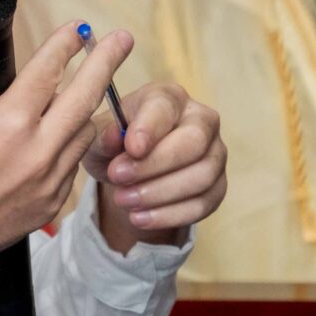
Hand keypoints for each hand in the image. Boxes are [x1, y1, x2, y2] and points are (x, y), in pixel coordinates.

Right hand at [0, 24, 130, 299]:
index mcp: (7, 123)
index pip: (49, 71)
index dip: (67, 43)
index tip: (79, 29)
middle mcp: (36, 152)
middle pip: (86, 96)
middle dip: (106, 62)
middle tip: (122, 40)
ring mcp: (47, 183)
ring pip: (84, 133)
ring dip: (82, 109)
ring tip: (74, 95)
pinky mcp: (48, 206)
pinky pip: (72, 166)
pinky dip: (67, 146)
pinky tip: (51, 140)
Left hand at [86, 83, 226, 252]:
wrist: (128, 172)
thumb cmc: (114, 144)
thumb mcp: (97, 136)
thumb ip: (103, 135)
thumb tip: (113, 137)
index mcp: (168, 97)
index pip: (165, 107)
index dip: (149, 128)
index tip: (131, 148)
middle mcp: (200, 119)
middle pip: (194, 141)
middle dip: (155, 164)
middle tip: (118, 178)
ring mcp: (215, 153)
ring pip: (202, 175)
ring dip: (159, 193)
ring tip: (123, 200)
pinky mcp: (217, 186)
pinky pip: (203, 203)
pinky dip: (169, 215)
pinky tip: (139, 218)